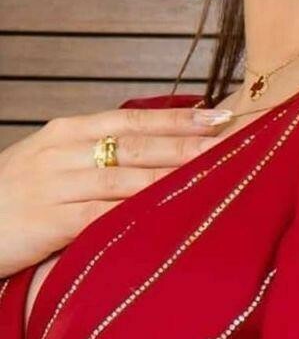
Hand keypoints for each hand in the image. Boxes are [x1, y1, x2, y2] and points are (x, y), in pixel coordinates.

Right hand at [0, 106, 231, 278]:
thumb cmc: (11, 199)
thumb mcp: (50, 164)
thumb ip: (96, 156)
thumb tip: (153, 153)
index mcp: (67, 131)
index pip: (133, 119)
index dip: (179, 119)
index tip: (221, 116)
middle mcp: (63, 151)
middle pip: (138, 145)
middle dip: (190, 144)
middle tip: (236, 141)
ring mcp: (55, 185)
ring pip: (127, 178)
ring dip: (175, 176)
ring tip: (217, 174)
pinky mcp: (50, 221)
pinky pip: (103, 215)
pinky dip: (139, 213)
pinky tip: (170, 212)